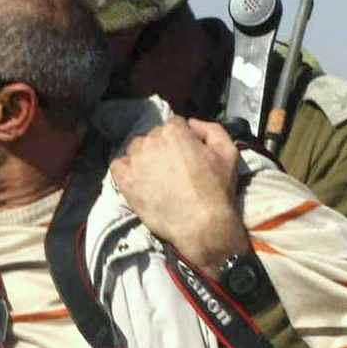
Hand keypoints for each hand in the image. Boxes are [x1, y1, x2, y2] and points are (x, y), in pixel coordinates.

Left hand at [109, 116, 246, 270]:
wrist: (202, 224)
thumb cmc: (217, 189)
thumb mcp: (228, 152)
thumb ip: (211, 129)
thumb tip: (192, 123)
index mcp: (174, 131)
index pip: (174, 125)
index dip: (182, 139)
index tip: (187, 155)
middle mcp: (151, 141)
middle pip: (153, 137)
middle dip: (163, 149)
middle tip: (173, 169)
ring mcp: (135, 161)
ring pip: (135, 150)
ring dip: (144, 158)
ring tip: (157, 177)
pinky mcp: (125, 181)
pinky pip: (118, 167)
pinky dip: (126, 170)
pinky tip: (139, 181)